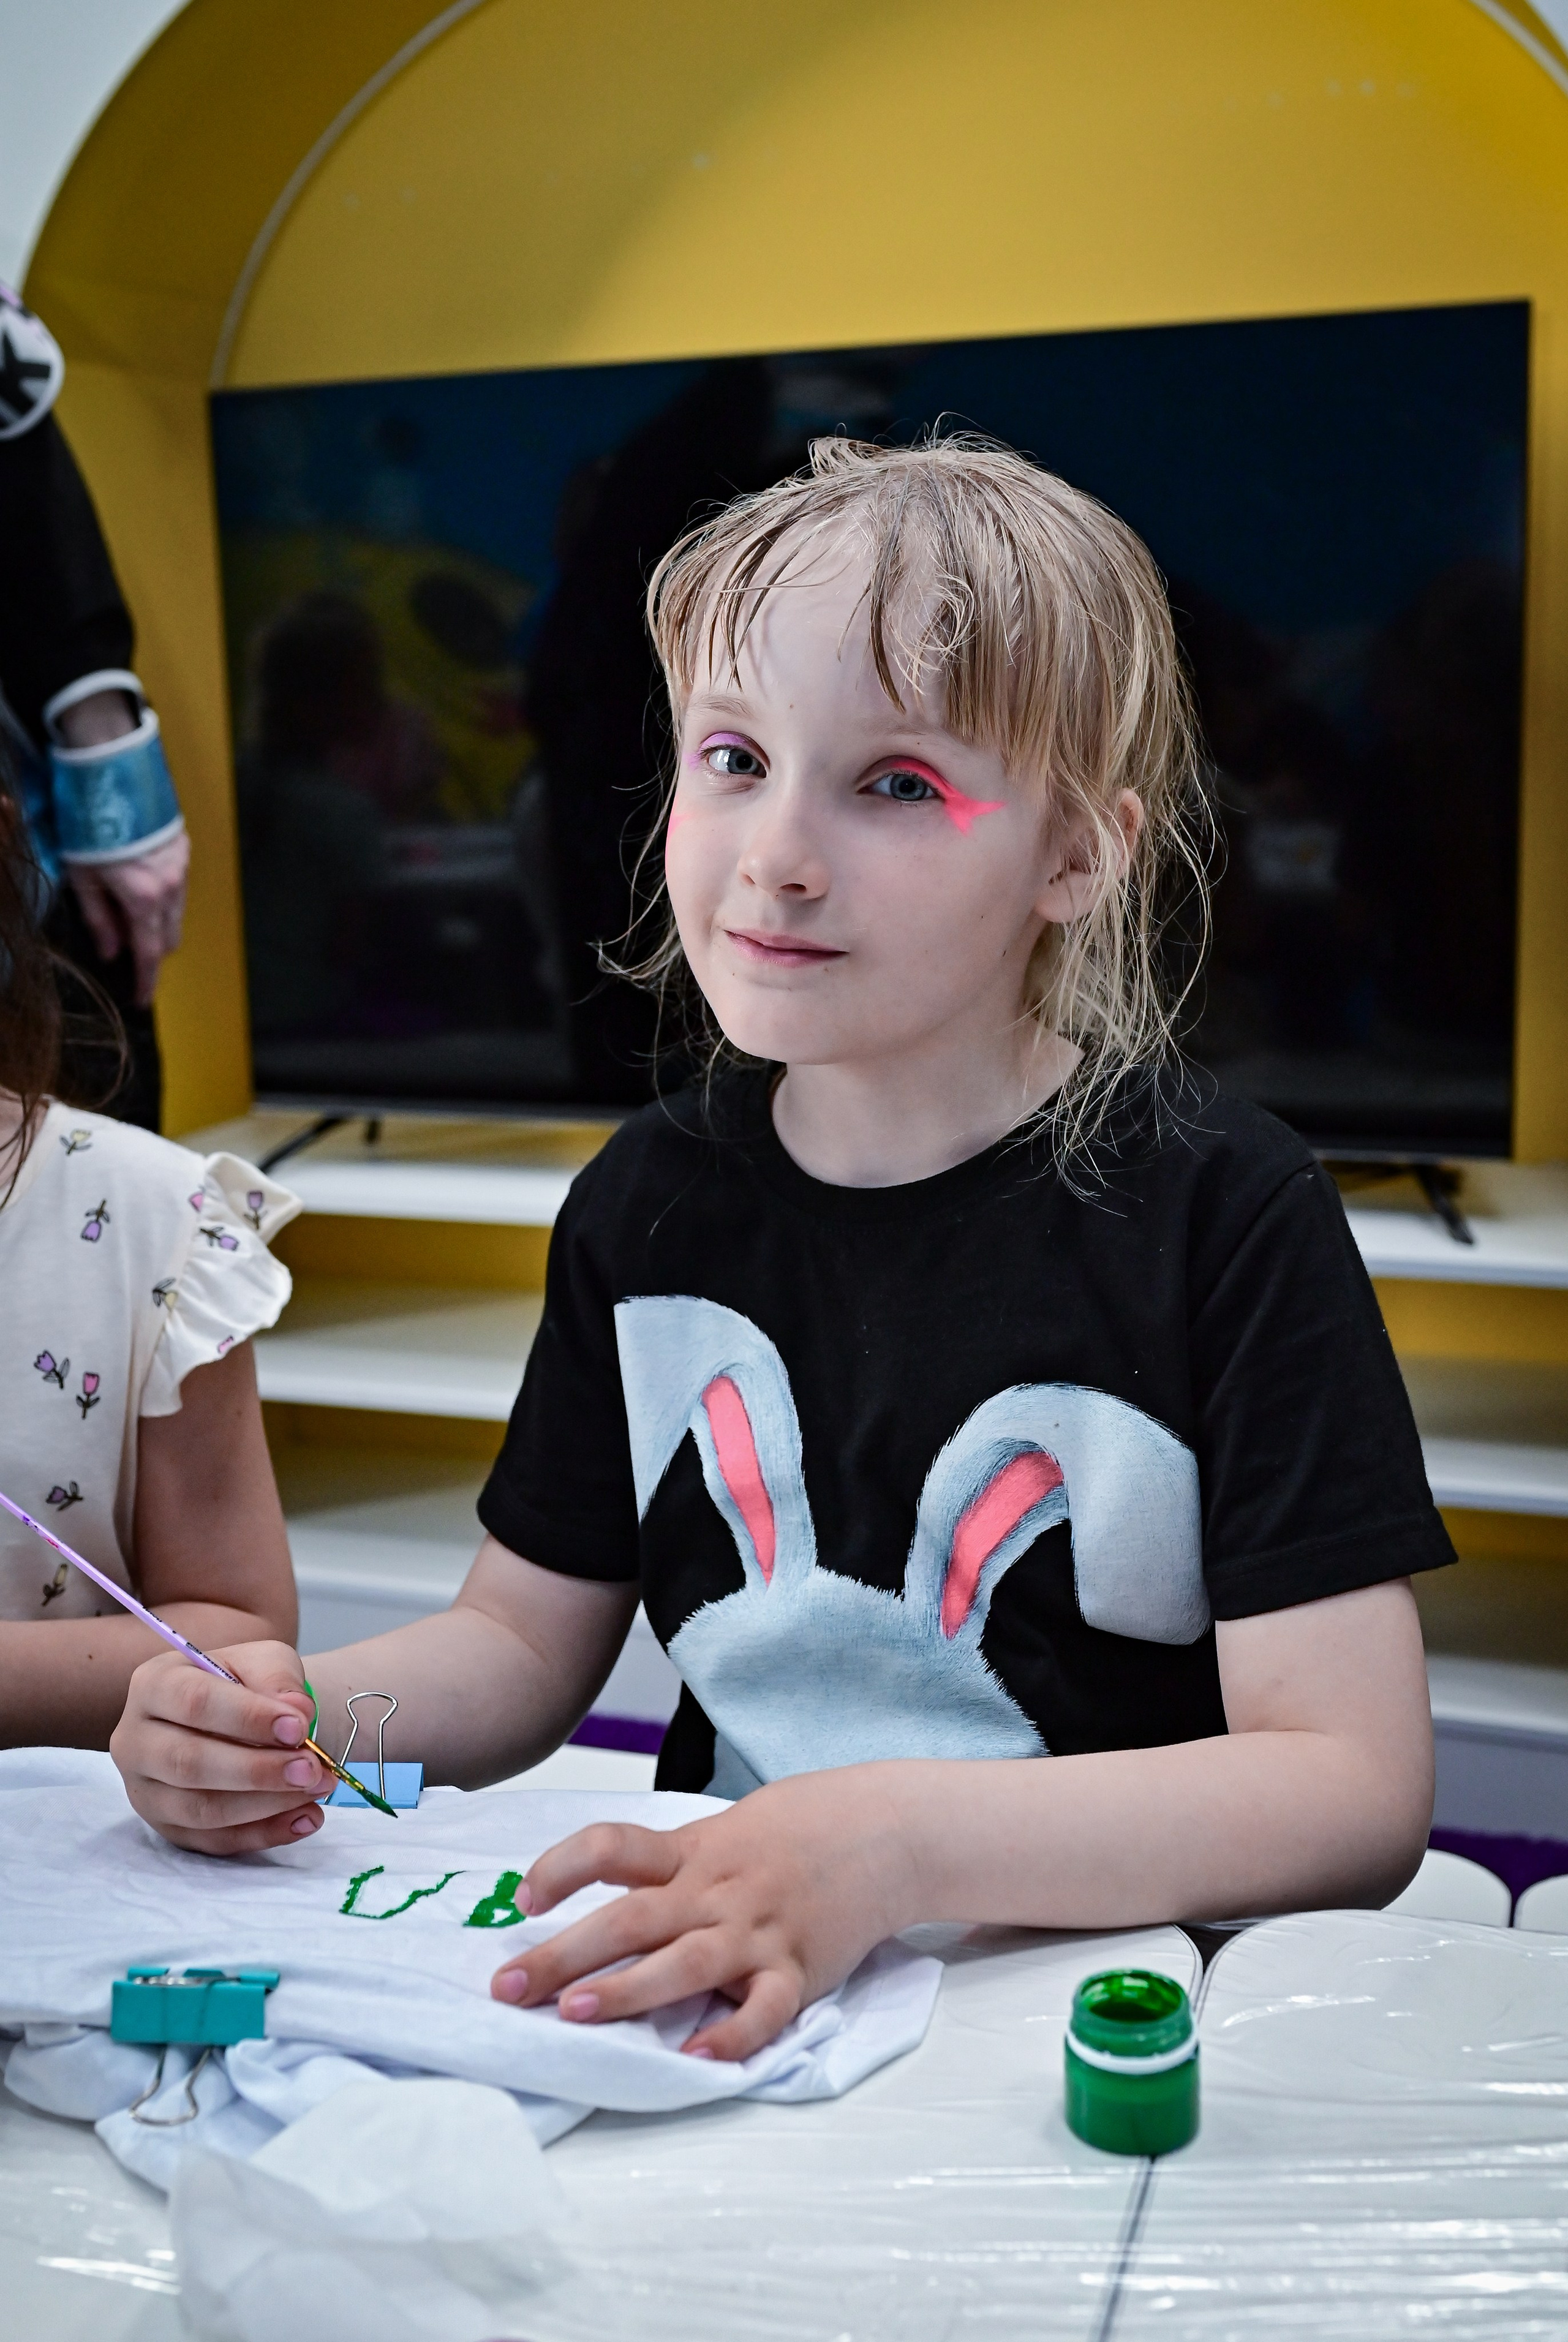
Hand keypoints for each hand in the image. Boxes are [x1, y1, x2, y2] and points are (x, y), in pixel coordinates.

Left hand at [68, 828, 190, 1004]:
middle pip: (168, 938)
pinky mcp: (183, 849)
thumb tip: (110, 951)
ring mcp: (181, 867)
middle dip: (151, 952)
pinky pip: (178, 889)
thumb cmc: (90, 822)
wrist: (113, 772)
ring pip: (176, 914)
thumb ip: (98, 918)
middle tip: (124, 949)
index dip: (145, 981)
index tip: (141, 1000)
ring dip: (156, 924)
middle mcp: (170, 887)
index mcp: (143, 898)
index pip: (149, 954)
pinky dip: (163, 899)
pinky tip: (139, 884)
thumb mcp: (81, 876)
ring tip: (127, 912)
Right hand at [109, 1640, 325, 1854]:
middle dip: (256, 1770)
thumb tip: (296, 1712)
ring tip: (317, 1790)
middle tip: (312, 1769)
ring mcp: (145, 1791)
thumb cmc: (245, 1683)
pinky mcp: (167, 1828)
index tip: (299, 1727)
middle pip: (188, 1764)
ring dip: (265, 1806)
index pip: (194, 1702)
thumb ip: (278, 1677)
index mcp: (153, 1685)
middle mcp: (136, 1741)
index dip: (247, 1718)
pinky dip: (264, 1835)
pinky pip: (213, 1842)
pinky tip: (306, 1819)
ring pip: (199, 1810)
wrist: (238, 1717)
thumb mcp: (263, 1659)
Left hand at [489, 1766, 915, 2060]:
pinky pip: (763, 2009)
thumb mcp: (727, 1829)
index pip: (614, 1848)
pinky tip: (698, 2059)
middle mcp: (717, 1891)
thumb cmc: (797, 1829)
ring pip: (684, 1962)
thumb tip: (606, 1901)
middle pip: (630, 1920)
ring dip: (625, 1991)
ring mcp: (758, 1931)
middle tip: (505, 1988)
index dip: (563, 1867)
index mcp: (694, 1851)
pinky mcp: (798, 1969)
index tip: (522, 1897)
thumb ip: (673, 1866)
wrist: (886, 1828)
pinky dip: (732, 2035)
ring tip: (573, 2014)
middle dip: (561, 1955)